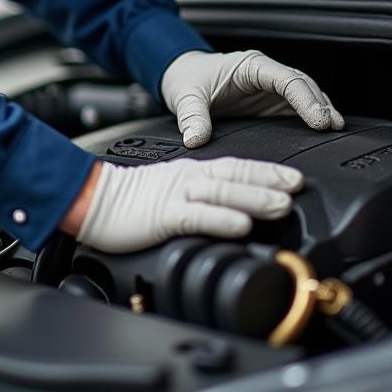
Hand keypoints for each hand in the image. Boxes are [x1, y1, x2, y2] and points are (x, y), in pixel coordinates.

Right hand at [75, 156, 303, 253]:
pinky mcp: (163, 214)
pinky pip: (196, 216)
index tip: (295, 179)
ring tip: (281, 204)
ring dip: (254, 197)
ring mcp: (176, 195)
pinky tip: (240, 225)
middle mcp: (188, 178)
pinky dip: (222, 220)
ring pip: (222, 193)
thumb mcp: (173, 195)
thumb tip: (238, 215)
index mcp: (192, 172)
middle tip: (299, 186)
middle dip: (270, 180)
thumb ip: (203, 201)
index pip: (236, 166)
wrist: (92, 199)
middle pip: (235, 174)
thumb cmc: (128, 202)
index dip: (268, 171)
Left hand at [161, 50, 343, 147]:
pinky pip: (297, 107)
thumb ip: (192, 117)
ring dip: (322, 109)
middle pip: (302, 85)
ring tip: (337, 129)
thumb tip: (196, 140)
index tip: (318, 119)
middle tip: (333, 127)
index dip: (305, 98)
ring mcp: (271, 88)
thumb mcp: (185, 97)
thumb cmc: (187, 78)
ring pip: (306, 94)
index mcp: (250, 66)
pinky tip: (325, 130)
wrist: (181, 75)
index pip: (286, 78)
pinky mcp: (271, 103)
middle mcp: (266, 73)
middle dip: (320, 104)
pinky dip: (312, 116)